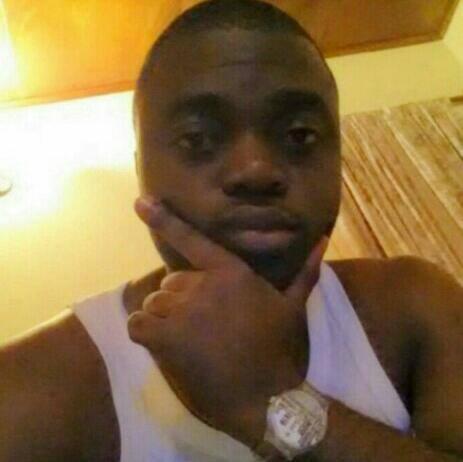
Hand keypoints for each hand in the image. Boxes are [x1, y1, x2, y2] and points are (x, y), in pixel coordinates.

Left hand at [128, 196, 328, 447]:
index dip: (164, 219)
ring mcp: (183, 312)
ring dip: (165, 319)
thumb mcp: (294, 306)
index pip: (192, 240)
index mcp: (232, 273)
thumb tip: (323, 239)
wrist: (267, 397)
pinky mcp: (167, 338)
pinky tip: (164, 345)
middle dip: (180, 301)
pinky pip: (138, 325)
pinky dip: (144, 333)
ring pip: (154, 304)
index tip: (140, 202)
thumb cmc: (280, 349)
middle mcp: (204, 286)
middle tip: (201, 326)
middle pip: (170, 283)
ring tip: (189, 340)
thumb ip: (306, 270)